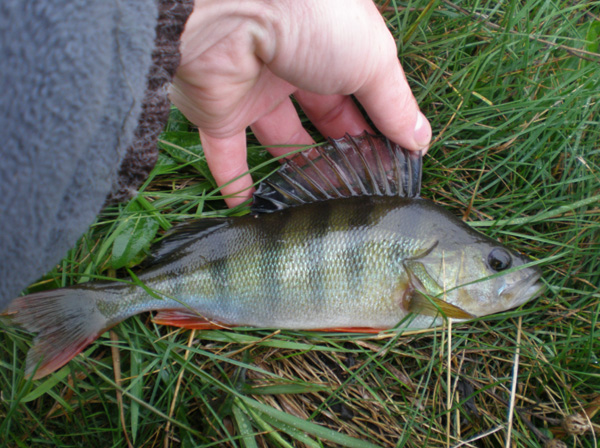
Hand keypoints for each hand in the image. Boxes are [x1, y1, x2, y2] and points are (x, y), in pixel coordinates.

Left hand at [170, 0, 431, 206]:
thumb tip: (420, 140)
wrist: (231, 9)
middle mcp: (293, 66)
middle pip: (321, 120)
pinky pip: (225, 153)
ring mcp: (253, 89)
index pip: (360, 95)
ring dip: (297, 171)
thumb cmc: (314, 20)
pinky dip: (236, 181)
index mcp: (332, 46)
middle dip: (341, 154)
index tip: (393, 166)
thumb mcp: (372, 61)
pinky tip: (254, 208)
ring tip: (318, 208)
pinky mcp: (217, 111)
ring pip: (278, 139)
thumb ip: (394, 105)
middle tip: (359, 192)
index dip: (377, 129)